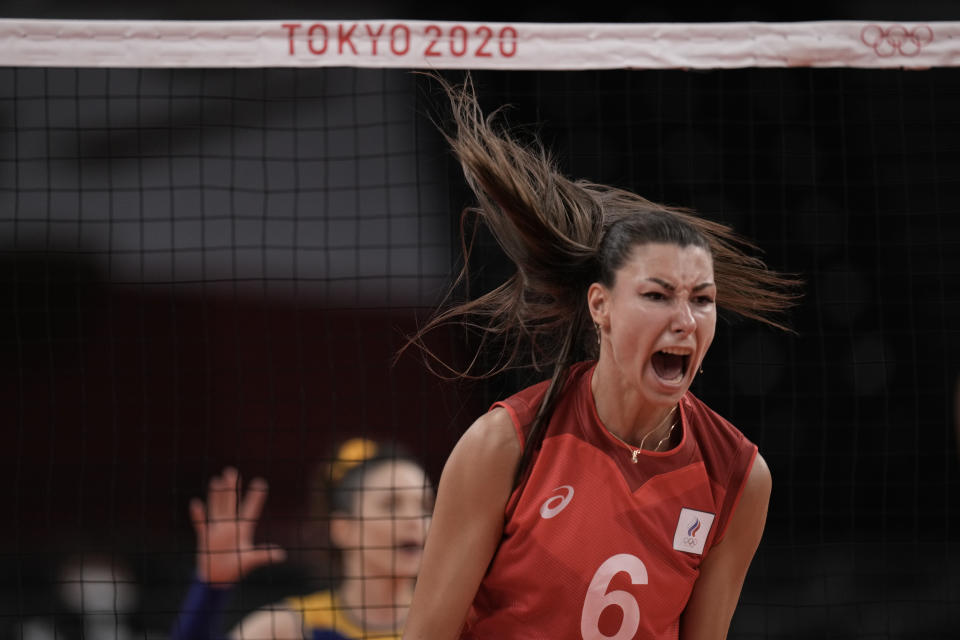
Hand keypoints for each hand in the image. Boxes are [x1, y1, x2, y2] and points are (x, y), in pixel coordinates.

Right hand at [189, 467, 286, 585]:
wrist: (218, 578)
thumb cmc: (237, 568)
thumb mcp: (251, 560)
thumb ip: (264, 555)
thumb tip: (282, 555)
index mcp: (243, 529)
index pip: (250, 510)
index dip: (255, 497)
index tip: (261, 482)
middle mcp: (230, 526)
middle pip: (231, 503)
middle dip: (232, 488)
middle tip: (232, 472)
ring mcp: (216, 530)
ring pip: (216, 508)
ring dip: (216, 496)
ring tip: (217, 480)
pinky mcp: (205, 537)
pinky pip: (201, 524)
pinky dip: (198, 515)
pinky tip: (196, 504)